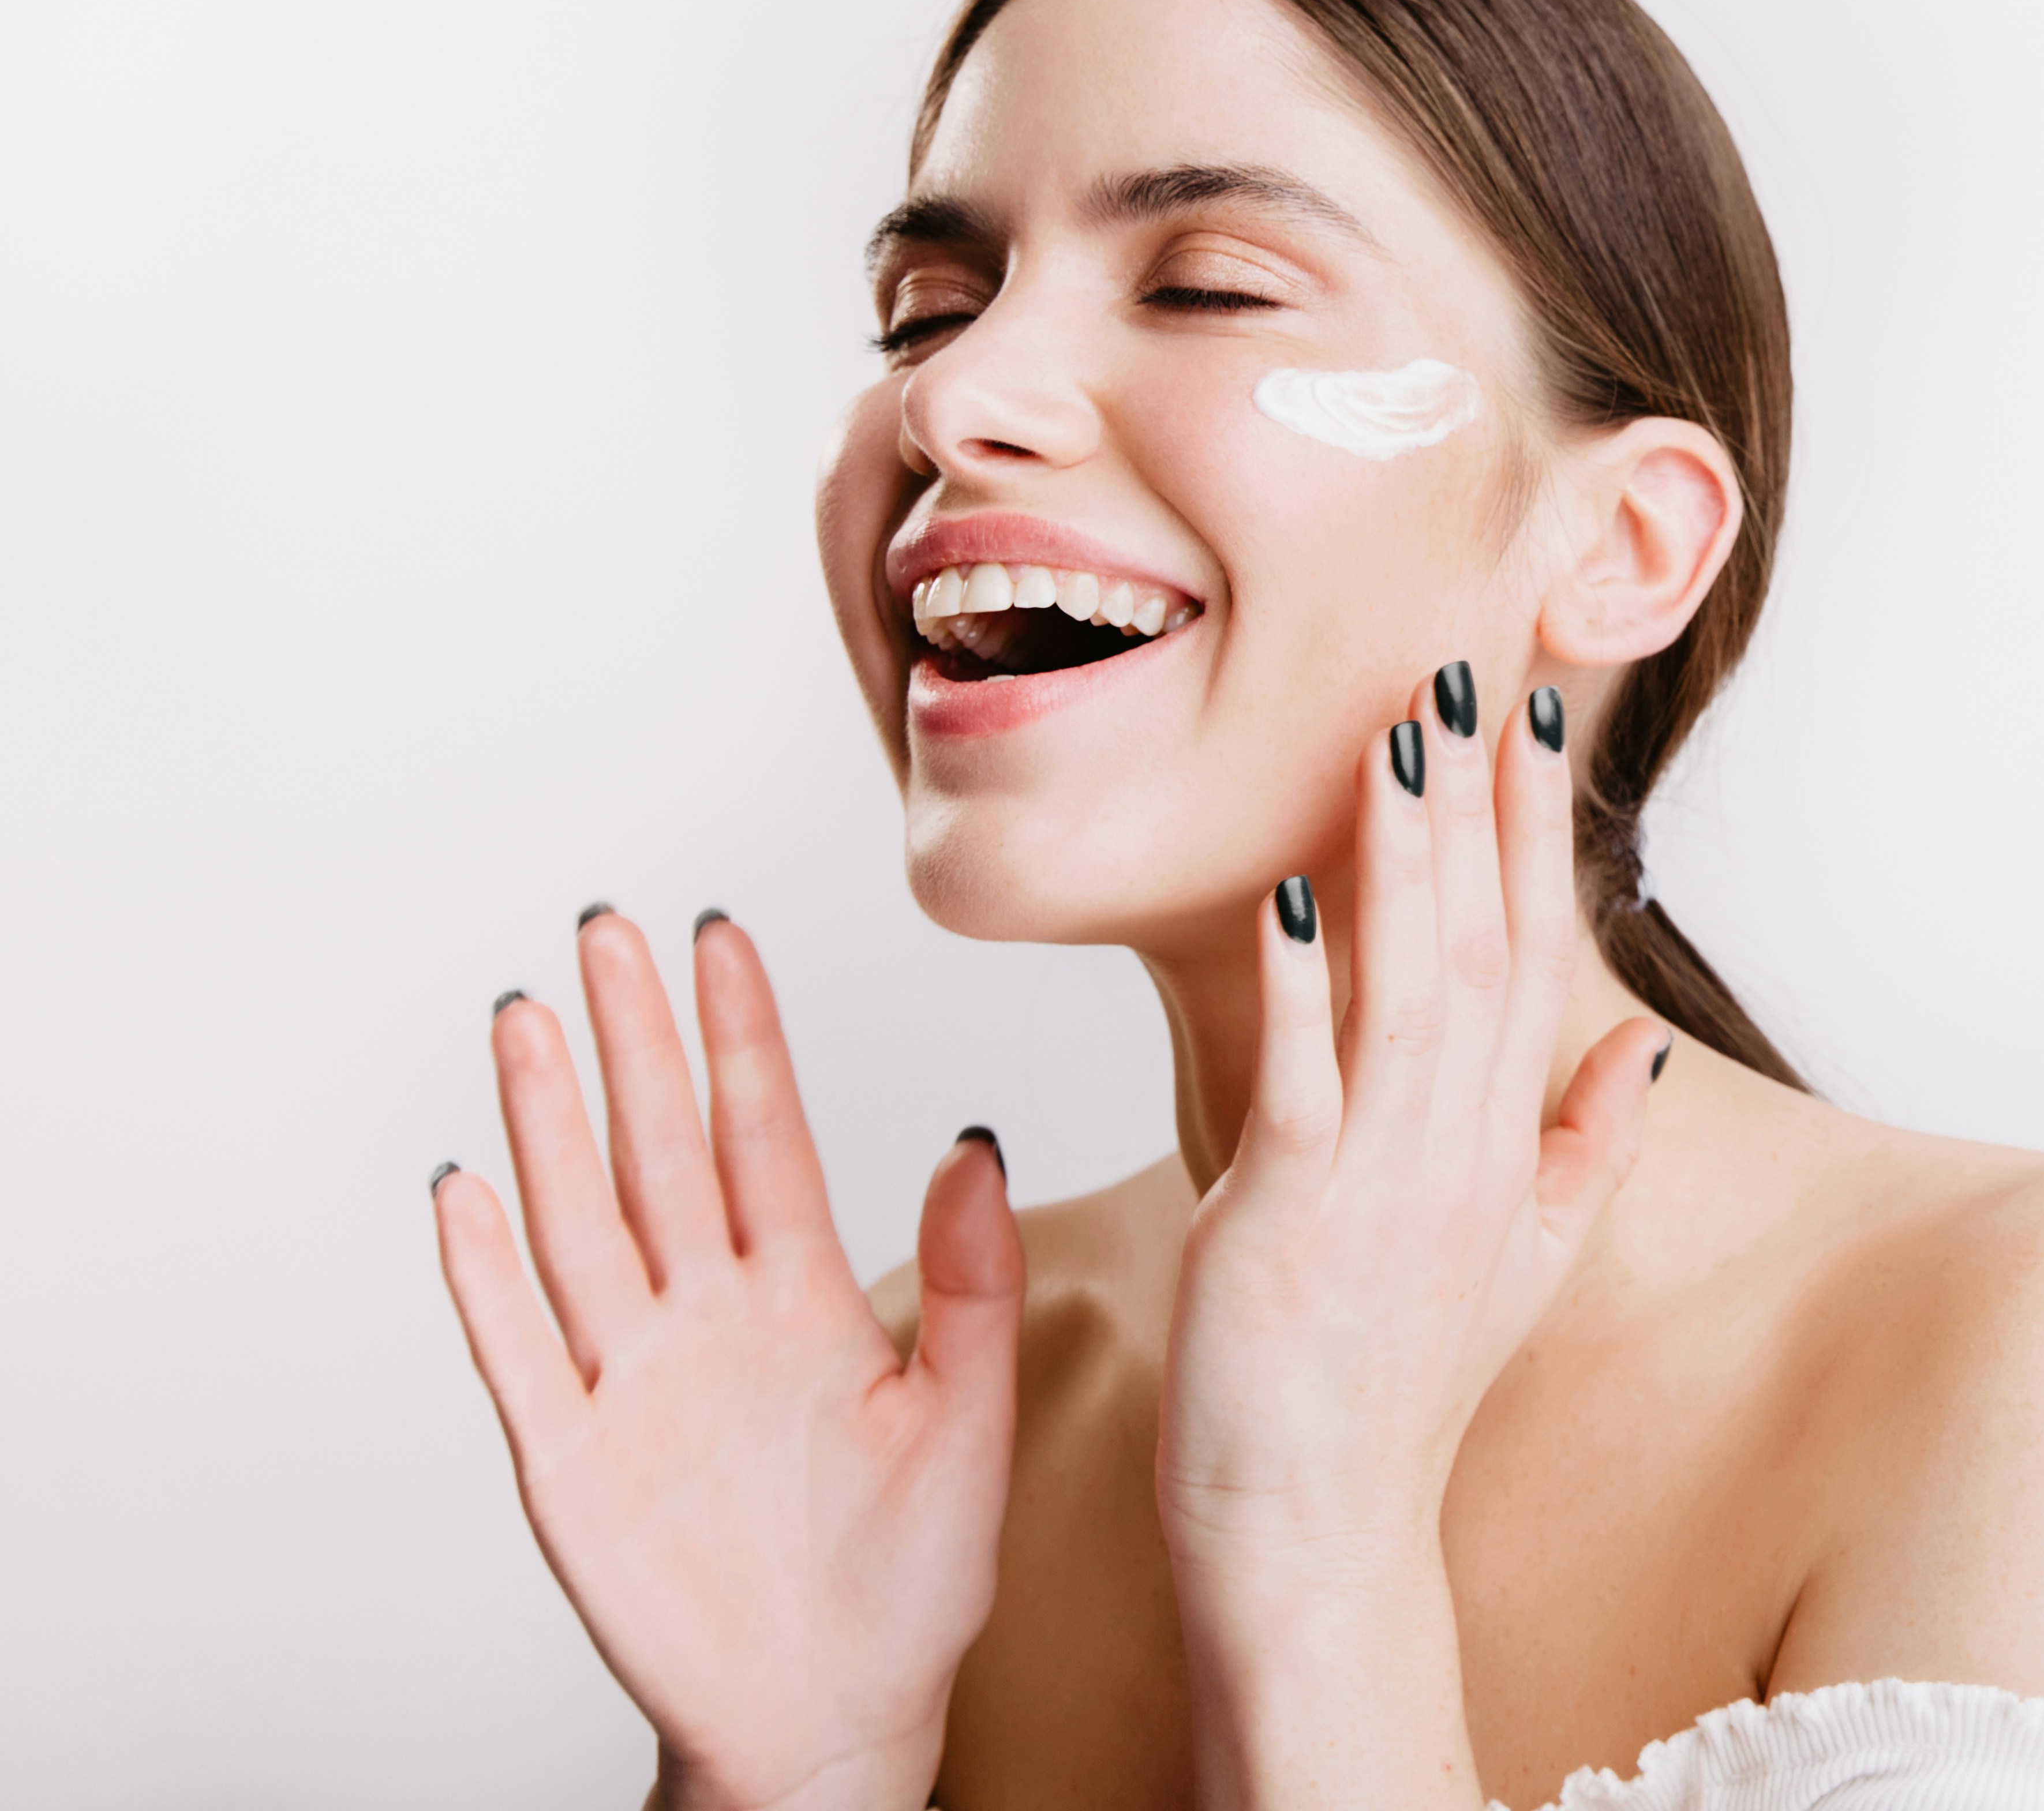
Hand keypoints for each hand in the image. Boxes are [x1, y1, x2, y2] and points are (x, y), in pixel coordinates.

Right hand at [432, 912, 1022, 1810]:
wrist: (840, 1718)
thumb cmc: (907, 1580)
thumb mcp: (969, 1418)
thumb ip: (977, 1280)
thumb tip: (977, 1137)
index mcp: (802, 1299)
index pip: (763, 1134)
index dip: (740, 1034)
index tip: (720, 932)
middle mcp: (707, 1322)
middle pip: (659, 1151)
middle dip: (632, 1040)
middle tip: (605, 928)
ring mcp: (634, 1386)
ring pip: (579, 1225)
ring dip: (546, 1123)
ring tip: (523, 1016)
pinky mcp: (577, 1466)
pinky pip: (522, 1353)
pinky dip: (486, 1274)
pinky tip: (463, 1189)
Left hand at [1156, 665, 1667, 1588]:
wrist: (1324, 1538)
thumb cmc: (1403, 1396)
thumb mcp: (1529, 1261)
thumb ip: (1593, 1142)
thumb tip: (1647, 1040)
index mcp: (1509, 1146)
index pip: (1537, 954)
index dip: (1536, 833)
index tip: (1532, 719)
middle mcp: (1461, 1149)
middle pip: (1484, 944)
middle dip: (1477, 806)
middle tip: (1465, 675)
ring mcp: (1381, 1182)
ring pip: (1407, 987)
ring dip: (1403, 858)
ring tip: (1398, 740)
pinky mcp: (1288, 1220)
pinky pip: (1299, 1082)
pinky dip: (1297, 987)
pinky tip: (1288, 895)